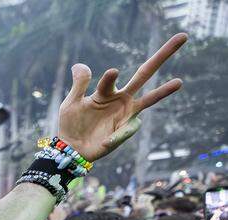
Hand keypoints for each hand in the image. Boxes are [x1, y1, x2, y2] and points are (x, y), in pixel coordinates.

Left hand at [57, 33, 185, 160]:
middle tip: (182, 37)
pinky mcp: (126, 131)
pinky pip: (127, 130)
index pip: (111, 78)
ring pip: (149, 99)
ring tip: (179, 82)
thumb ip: (79, 85)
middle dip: (161, 57)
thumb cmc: (71, 124)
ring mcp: (126, 114)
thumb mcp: (72, 103)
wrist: (72, 149)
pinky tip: (105, 141)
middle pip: (144, 75)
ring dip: (163, 92)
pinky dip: (116, 136)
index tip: (112, 73)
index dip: (111, 76)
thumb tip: (80, 64)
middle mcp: (121, 99)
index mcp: (106, 92)